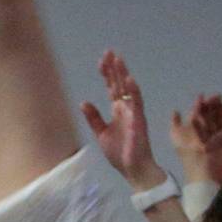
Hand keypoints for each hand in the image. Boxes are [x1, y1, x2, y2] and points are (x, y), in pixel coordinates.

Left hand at [79, 48, 163, 186]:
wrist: (132, 170)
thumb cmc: (120, 153)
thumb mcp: (101, 134)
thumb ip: (94, 118)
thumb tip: (83, 102)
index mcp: (117, 110)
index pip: (112, 87)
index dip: (107, 74)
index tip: (101, 60)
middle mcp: (126, 108)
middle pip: (119, 84)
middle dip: (114, 68)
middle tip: (109, 52)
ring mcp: (133, 113)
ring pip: (128, 89)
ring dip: (124, 74)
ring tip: (118, 59)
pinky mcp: (139, 120)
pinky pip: (137, 103)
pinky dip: (134, 91)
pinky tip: (129, 79)